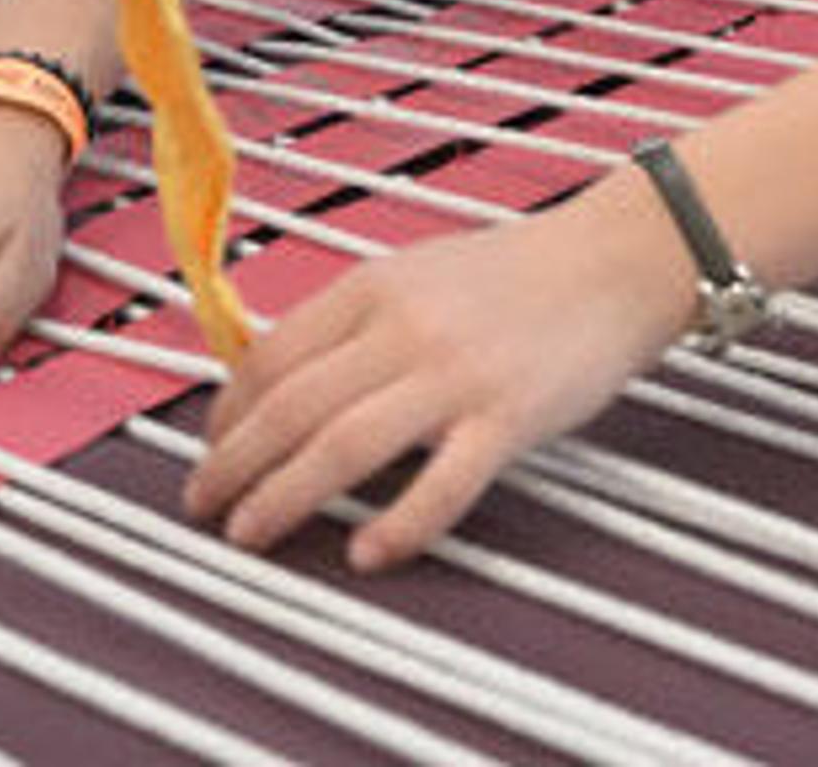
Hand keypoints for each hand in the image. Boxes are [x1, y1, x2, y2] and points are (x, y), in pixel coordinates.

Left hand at [187, 176, 697, 568]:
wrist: (614, 262)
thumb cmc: (514, 274)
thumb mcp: (415, 274)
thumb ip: (352, 321)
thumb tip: (281, 381)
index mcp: (372, 286)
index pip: (271, 355)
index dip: (226, 414)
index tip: (208, 453)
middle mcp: (403, 327)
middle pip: (293, 406)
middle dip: (233, 465)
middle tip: (204, 508)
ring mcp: (456, 374)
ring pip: (345, 444)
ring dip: (285, 496)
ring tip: (251, 535)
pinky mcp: (509, 417)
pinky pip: (443, 482)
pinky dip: (399, 523)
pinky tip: (366, 554)